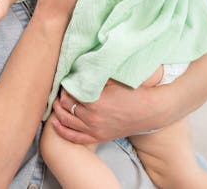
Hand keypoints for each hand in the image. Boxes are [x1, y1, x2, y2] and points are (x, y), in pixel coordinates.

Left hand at [49, 69, 166, 144]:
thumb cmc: (134, 91)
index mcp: (94, 101)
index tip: (66, 80)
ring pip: (66, 121)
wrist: (151, 111)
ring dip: (58, 111)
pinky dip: (62, 131)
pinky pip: (74, 138)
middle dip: (60, 97)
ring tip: (56, 103)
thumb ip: (94, 75)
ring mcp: (94, 130)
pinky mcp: (98, 137)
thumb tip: (79, 69)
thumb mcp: (113, 79)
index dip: (65, 85)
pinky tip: (56, 123)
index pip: (69, 93)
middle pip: (65, 106)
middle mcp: (91, 118)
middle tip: (61, 89)